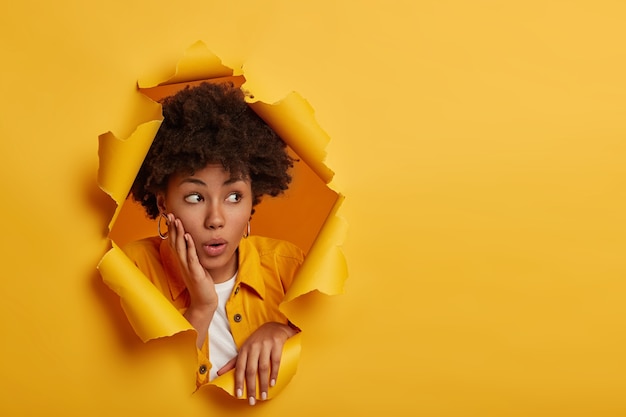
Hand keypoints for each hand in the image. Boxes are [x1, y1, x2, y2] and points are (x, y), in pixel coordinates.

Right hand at [166, 213, 216, 346]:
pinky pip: (191, 257)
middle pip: (175, 243)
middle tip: (170, 214)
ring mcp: (188, 268)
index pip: (174, 243)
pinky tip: (189, 236)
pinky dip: (190, 246)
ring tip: (177, 221)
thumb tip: (192, 244)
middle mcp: (182, 263)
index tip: (170, 217)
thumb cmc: (201, 284)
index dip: (172, 230)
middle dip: (173, 228)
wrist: (204, 301)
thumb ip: (193, 256)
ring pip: (181, 248)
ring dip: (179, 234)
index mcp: (182, 261)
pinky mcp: (195, 273)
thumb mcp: (196, 267)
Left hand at [216, 322, 296, 404]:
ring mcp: (265, 344)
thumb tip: (219, 373)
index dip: (238, 382)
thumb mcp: (245, 349)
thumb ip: (233, 362)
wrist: (275, 326)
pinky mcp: (276, 343)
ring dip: (263, 383)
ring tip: (264, 395)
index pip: (239, 368)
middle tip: (252, 400)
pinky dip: (274, 373)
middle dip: (251, 387)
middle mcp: (254, 346)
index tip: (238, 394)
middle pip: (251, 370)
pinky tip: (273, 382)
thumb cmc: (258, 340)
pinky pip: (276, 361)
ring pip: (263, 367)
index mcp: (244, 349)